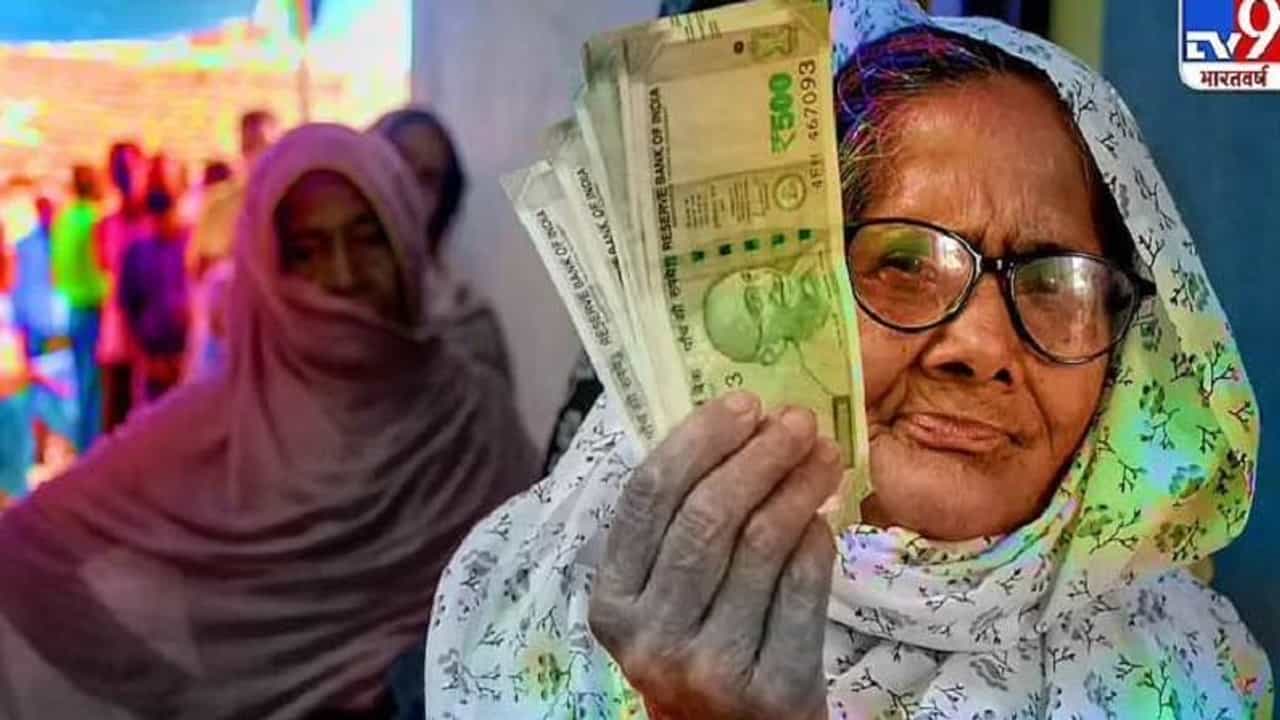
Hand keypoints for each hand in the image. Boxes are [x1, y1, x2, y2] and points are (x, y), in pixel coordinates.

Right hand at [590, 392, 837, 719]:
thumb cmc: (699, 647)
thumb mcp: (664, 596)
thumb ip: (677, 526)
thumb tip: (733, 425)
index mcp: (612, 600)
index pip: (647, 498)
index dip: (697, 440)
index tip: (743, 403)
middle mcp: (650, 635)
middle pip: (707, 516)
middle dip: (757, 455)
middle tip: (796, 421)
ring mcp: (710, 665)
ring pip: (761, 545)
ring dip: (798, 485)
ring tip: (824, 455)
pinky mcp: (770, 688)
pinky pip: (801, 590)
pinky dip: (816, 542)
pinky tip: (824, 518)